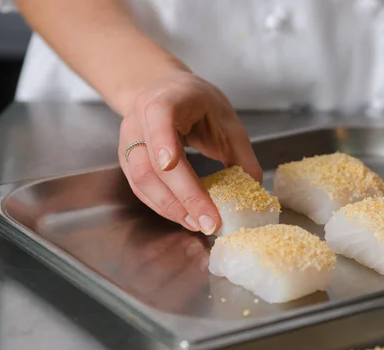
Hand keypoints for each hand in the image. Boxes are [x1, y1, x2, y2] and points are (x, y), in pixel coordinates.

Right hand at [118, 68, 261, 234]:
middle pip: (152, 162)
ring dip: (171, 207)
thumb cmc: (197, 103)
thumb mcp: (226, 119)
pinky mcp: (127, 161)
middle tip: (207, 220)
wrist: (165, 92)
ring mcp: (129, 142)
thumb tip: (255, 189)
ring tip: (198, 223)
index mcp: (166, 100)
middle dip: (182, 196)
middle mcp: (140, 120)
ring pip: (142, 180)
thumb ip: (241, 153)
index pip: (159, 116)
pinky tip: (185, 216)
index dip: (162, 140)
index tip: (172, 164)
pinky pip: (140, 189)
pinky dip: (163, 206)